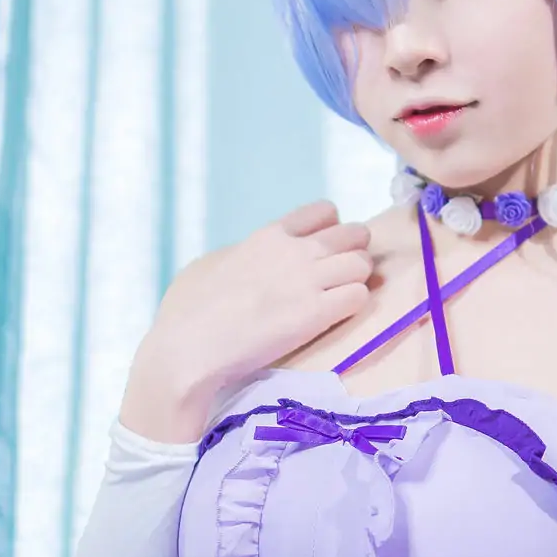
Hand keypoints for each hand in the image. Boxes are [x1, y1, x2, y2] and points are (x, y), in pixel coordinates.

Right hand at [119, 200, 374, 440]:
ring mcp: (308, 280)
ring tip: (340, 300)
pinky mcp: (317, 313)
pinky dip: (354, 306)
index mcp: (270, 235)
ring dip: (358, 281)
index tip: (326, 252)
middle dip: (355, 254)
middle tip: (342, 278)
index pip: (325, 211)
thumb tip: (255, 254)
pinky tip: (336, 317)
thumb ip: (248, 253)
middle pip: (354, 234)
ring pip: (364, 264)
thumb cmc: (194, 311)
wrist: (192, 346)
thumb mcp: (219, 263)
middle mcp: (295, 250)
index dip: (333, 231)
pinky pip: (360, 297)